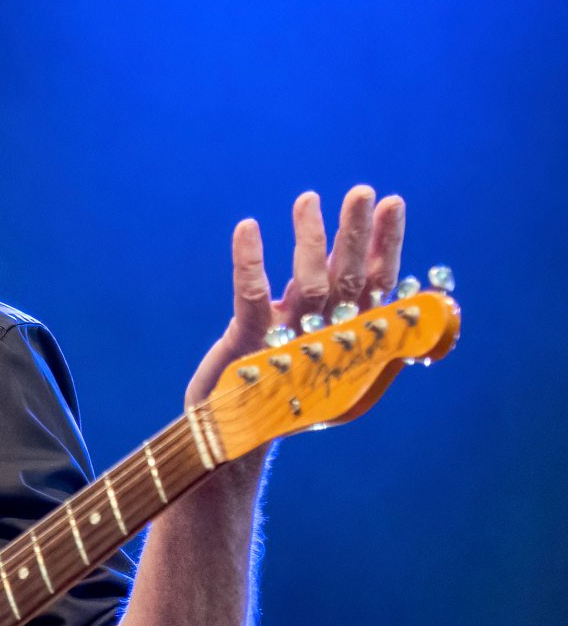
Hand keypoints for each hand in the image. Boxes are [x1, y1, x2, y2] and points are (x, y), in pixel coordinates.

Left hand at [186, 184, 406, 412]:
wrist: (234, 434)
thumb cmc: (281, 388)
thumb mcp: (319, 344)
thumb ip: (346, 311)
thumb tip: (385, 269)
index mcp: (347, 333)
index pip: (375, 283)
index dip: (385, 243)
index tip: (392, 203)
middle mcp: (326, 337)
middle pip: (347, 279)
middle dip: (355, 234)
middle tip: (361, 191)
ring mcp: (290, 340)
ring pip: (307, 283)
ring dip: (311, 238)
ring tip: (308, 198)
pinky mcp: (251, 344)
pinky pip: (251, 296)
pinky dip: (250, 260)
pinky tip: (248, 227)